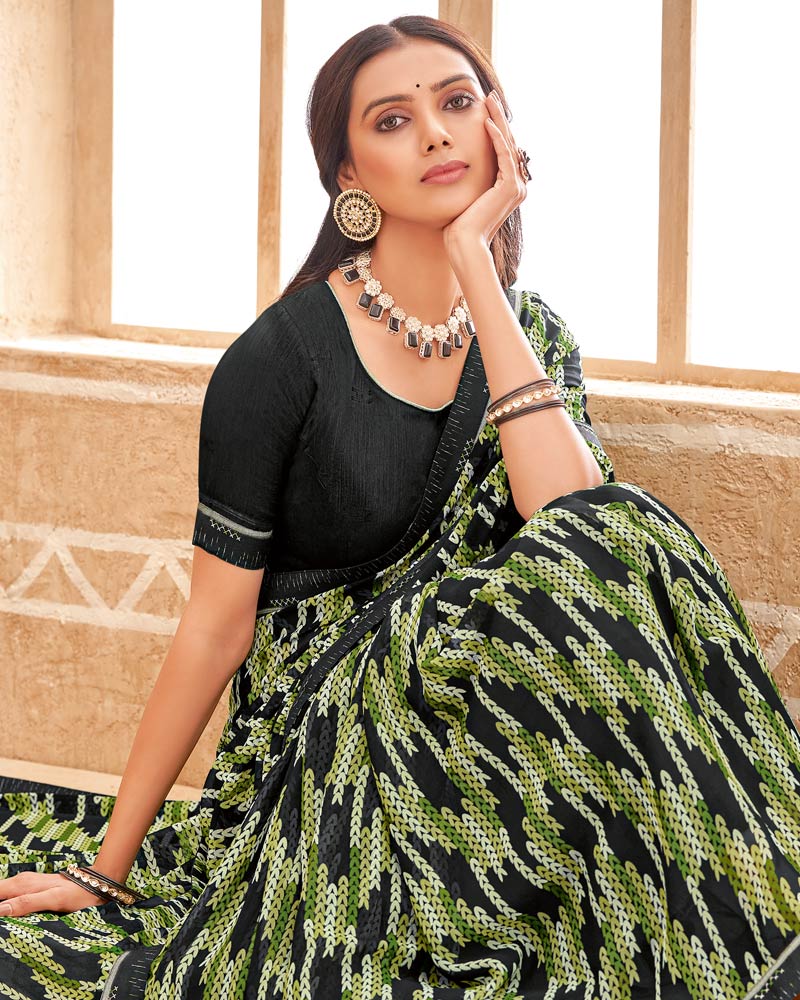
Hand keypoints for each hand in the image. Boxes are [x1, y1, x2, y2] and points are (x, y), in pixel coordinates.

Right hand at [0, 870, 106, 916]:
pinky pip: (12, 897)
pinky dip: (7, 906)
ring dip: (2, 907)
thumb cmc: (77, 893)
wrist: (95, 884)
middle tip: (3, 928)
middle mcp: (21, 882)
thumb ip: (27, 903)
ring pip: (3, 895)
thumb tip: (0, 909)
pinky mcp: (32, 889)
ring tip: (6, 926)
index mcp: (22, 884)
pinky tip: (11, 918)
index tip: (0, 925)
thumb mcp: (53, 899)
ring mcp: (26, 884)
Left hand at [442, 89, 528, 256]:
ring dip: (498, 120)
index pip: (504, 150)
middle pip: (509, 143)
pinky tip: (487, 122)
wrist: (464, 245)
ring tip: (489, 100)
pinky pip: (504, 155)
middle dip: (499, 117)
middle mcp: (517, 186)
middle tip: (490, 96)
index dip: (496, 127)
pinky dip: (497, 138)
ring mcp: (516, 187)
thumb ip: (470, 179)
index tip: (485, 108)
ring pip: (509, 144)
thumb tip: (455, 166)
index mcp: (509, 188)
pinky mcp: (509, 188)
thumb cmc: (458, 226)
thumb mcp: (465, 195)